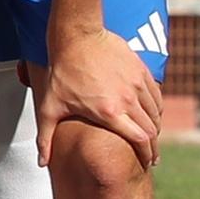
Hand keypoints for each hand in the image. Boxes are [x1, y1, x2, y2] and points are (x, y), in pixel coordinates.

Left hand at [34, 24, 164, 171]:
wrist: (76, 35)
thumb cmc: (61, 71)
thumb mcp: (50, 106)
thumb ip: (46, 137)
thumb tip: (42, 162)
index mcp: (109, 112)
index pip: (139, 140)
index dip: (146, 155)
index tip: (147, 163)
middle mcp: (128, 99)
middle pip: (152, 130)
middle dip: (153, 147)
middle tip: (151, 156)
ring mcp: (137, 84)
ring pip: (156, 113)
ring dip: (155, 128)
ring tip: (151, 137)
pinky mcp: (141, 70)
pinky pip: (156, 96)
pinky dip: (156, 109)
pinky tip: (152, 114)